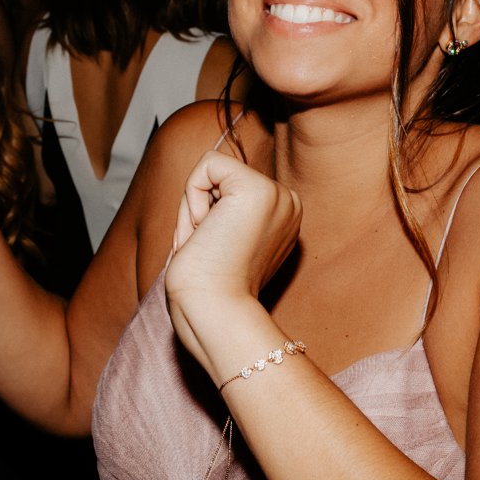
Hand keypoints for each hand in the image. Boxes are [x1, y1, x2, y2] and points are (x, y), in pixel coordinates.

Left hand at [164, 152, 301, 375]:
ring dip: (193, 210)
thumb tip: (208, 178)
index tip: (211, 253)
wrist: (214, 314)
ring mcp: (277, 195)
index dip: (206, 218)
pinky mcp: (257, 189)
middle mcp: (288, 203)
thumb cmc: (208, 290)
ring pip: (212, 171)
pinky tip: (204, 232)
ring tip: (206, 246)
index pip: (228, 190)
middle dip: (198, 211)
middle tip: (206, 251)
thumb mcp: (223, 242)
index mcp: (284, 218)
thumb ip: (225, 212)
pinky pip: (207, 165)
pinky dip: (191, 197)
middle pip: (220, 177)